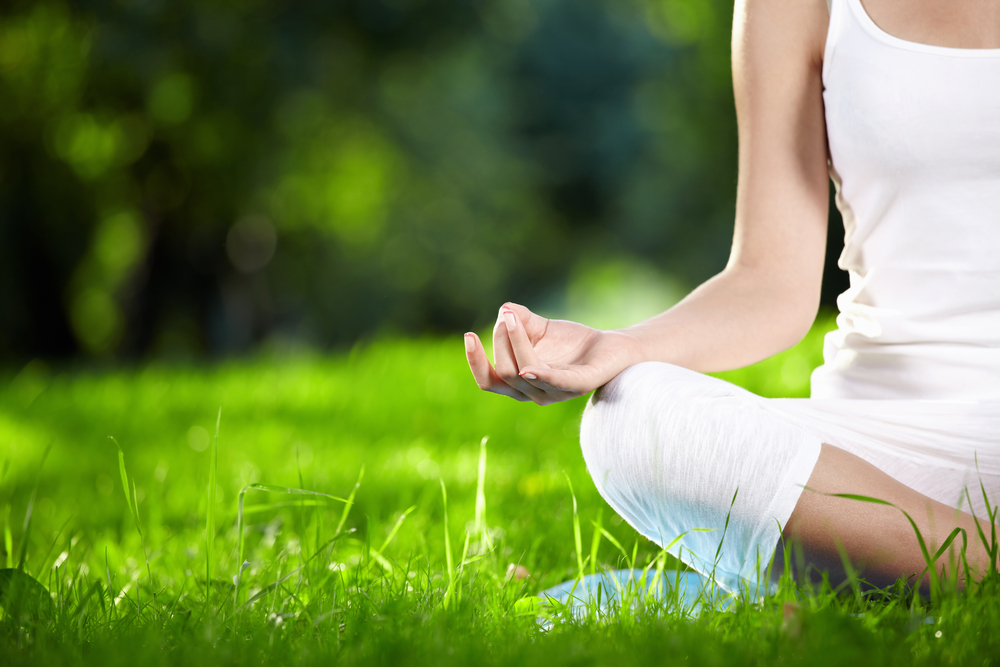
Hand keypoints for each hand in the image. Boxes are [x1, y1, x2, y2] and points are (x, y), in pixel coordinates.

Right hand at [464, 303, 642, 404]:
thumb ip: (519, 318)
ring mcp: (557, 393)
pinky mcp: (579, 385)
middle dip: (501, 341)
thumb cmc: (572, 342)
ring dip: (515, 343)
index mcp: (521, 384)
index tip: (468, 336)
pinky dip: (540, 375)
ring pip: (523, 374)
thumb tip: (504, 309)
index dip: (476, 362)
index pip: (489, 381)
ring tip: (513, 318)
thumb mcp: (539, 327)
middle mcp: (535, 393)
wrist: (612, 347)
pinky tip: (529, 366)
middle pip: (504, 372)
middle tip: (508, 316)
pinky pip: (555, 383)